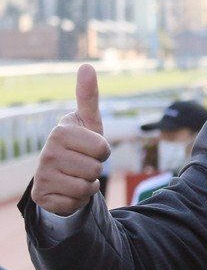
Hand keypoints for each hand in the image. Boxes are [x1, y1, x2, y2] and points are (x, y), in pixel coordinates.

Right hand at [31, 65, 110, 216]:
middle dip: (96, 169)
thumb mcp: (88, 121)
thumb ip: (88, 96)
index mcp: (60, 132)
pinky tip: (67, 190)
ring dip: (88, 185)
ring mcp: (41, 176)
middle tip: (82, 164)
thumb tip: (87, 66)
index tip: (91, 147)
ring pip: (87, 188)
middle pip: (96, 169)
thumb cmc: (80, 144)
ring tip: (76, 176)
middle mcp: (46, 153)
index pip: (103, 149)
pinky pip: (76, 203)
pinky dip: (78, 200)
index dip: (103, 151)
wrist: (61, 174)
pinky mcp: (42, 197)